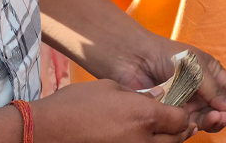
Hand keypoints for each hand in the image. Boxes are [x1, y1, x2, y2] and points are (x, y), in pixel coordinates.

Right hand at [31, 79, 195, 142]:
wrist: (44, 131)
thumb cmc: (75, 105)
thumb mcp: (111, 88)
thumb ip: (140, 95)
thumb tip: (158, 97)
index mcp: (144, 116)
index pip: (181, 119)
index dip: (181, 114)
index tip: (177, 109)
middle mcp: (143, 139)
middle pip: (176, 139)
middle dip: (178, 130)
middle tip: (175, 123)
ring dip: (165, 141)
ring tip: (159, 131)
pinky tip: (140, 138)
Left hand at [108, 35, 225, 134]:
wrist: (136, 61)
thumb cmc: (168, 56)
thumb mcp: (197, 69)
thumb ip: (214, 90)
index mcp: (210, 74)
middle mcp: (201, 91)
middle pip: (219, 108)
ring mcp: (187, 103)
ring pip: (205, 119)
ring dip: (213, 121)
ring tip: (215, 119)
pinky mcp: (173, 114)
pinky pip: (186, 124)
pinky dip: (193, 125)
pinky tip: (195, 123)